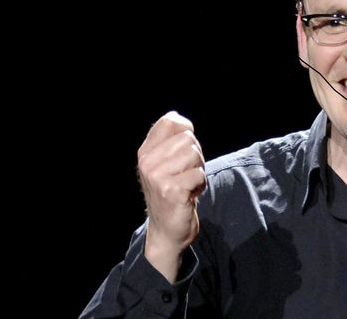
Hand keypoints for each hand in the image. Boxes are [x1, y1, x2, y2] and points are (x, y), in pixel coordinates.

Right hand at [137, 111, 205, 281]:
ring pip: (195, 155)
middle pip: (188, 139)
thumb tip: (177, 117)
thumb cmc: (171, 192)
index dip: (186, 129)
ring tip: (188, 184)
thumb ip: (170, 141)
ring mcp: (157, 176)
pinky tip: (189, 195)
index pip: (170, 121)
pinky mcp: (171, 190)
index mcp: (145, 152)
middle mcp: (147, 162)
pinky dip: (201, 185)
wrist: (166, 230)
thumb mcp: (165, 164)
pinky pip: (199, 175)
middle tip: (187, 174)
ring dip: (198, 171)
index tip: (186, 148)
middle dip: (196, 156)